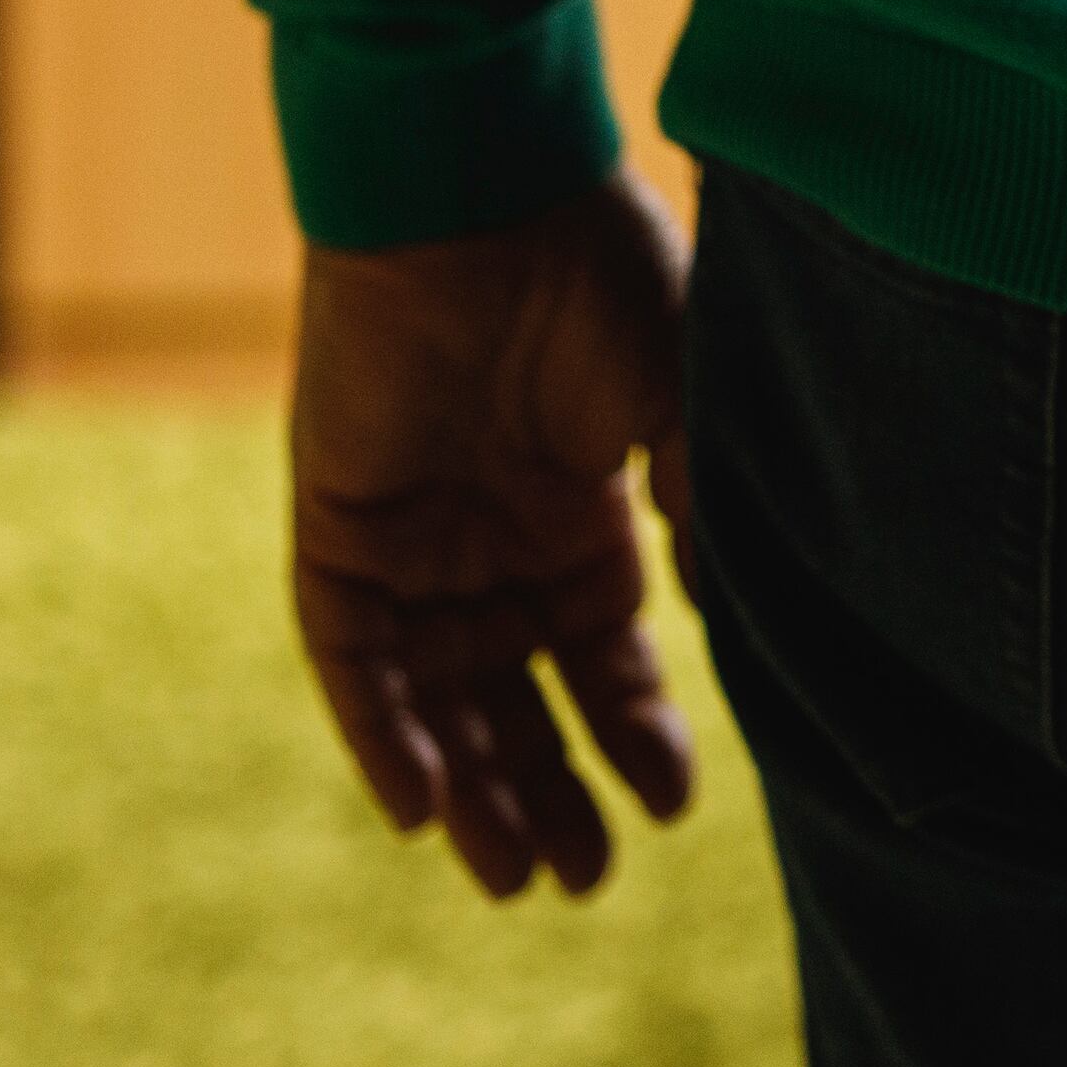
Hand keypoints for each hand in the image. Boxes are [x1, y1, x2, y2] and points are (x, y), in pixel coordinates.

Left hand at [291, 168, 697, 899]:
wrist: (478, 187)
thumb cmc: (597, 268)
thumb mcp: (682, 394)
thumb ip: (699, 501)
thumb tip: (726, 616)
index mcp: (581, 509)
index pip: (605, 654)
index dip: (637, 729)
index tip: (674, 804)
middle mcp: (494, 540)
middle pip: (517, 698)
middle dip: (550, 790)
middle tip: (580, 879)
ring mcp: (414, 539)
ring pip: (436, 700)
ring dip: (474, 787)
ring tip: (513, 874)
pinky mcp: (340, 530)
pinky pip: (351, 660)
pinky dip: (381, 733)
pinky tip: (423, 806)